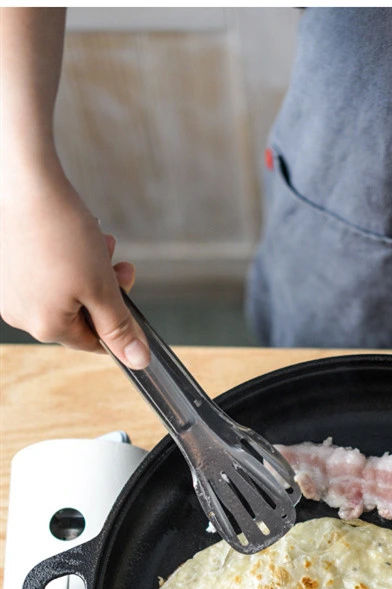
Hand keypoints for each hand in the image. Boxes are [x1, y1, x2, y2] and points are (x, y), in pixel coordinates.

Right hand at [0, 165, 149, 366]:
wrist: (29, 183)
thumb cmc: (63, 233)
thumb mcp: (102, 288)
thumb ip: (119, 328)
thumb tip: (137, 361)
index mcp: (45, 327)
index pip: (93, 342)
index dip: (118, 322)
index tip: (128, 296)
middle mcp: (20, 315)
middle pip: (80, 315)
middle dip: (105, 290)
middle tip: (121, 266)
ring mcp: (9, 292)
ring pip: (66, 293)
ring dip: (91, 272)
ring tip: (101, 245)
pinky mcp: (6, 270)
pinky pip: (46, 276)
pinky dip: (68, 262)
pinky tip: (78, 239)